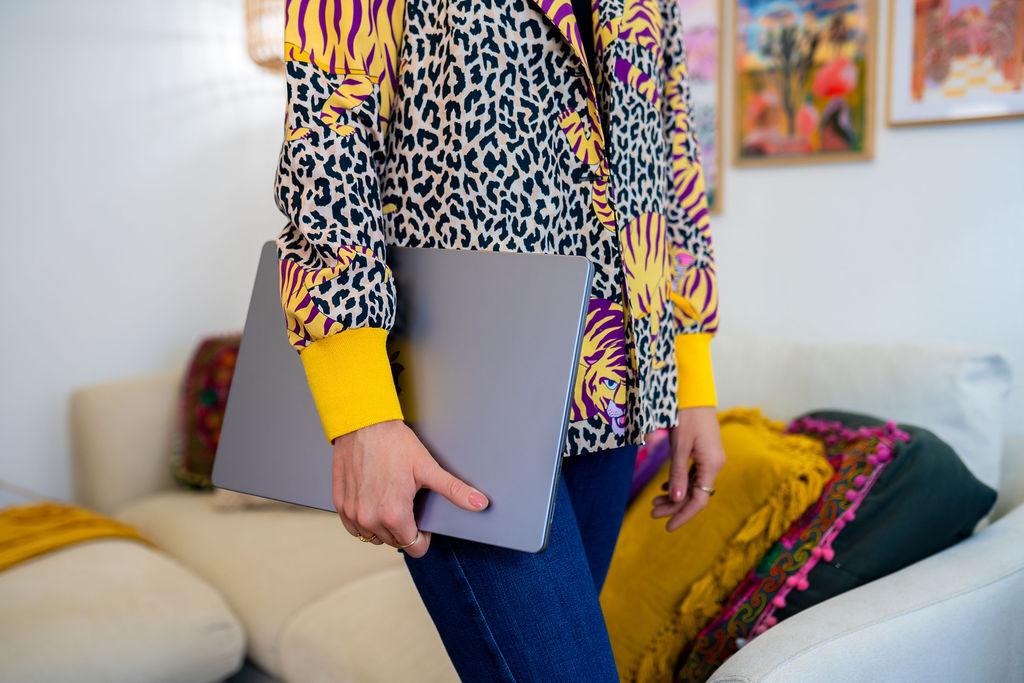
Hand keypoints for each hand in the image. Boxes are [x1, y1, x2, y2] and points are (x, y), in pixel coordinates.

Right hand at [332, 419, 489, 557]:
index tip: (422, 519)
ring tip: (390, 498)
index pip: (414, 548)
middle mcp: (370, 519)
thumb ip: (454, 491)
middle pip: (395, 542)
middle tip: (407, 500)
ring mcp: (352, 513)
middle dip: (404, 528)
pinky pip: (354, 528)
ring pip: (374, 537)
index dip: (423, 536)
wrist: (363, 424)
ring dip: (383, 526)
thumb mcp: (428, 468)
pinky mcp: (340, 505)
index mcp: (393, 514)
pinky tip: (373, 500)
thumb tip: (480, 503)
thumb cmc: (393, 443)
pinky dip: (364, 520)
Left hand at [650, 406, 724, 531]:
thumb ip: (678, 473)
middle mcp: (714, 464)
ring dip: (675, 495)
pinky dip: (679, 482)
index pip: (699, 500)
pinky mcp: (704, 452)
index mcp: (711, 465)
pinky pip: (693, 474)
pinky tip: (666, 488)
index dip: (683, 515)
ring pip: (692, 485)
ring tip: (654, 502)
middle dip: (674, 506)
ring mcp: (710, 458)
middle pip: (694, 494)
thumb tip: (677, 499)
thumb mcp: (679, 446)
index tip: (668, 527)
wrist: (694, 393)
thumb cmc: (686, 416)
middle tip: (652, 513)